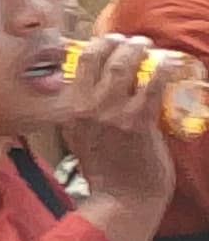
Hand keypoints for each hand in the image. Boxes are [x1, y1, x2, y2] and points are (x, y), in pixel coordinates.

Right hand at [66, 34, 180, 213]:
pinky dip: (162, 69)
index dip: (90, 46)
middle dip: (114, 42)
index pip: (75, 66)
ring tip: (147, 45)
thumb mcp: (80, 138)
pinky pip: (151, 85)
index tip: (103, 42)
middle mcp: (85, 107)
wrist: (122, 200)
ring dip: (138, 50)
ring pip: (122, 66)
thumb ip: (85, 115)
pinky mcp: (138, 121)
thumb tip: (99, 93)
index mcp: (69, 110)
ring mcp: (111, 112)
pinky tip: (171, 62)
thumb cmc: (105, 173)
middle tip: (128, 40)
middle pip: (96, 58)